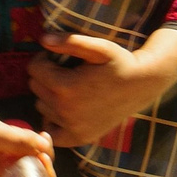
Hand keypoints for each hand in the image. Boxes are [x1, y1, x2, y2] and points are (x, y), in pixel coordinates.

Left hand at [28, 29, 176, 147]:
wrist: (143, 86)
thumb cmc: (120, 63)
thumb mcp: (99, 47)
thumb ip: (71, 41)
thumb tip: (43, 39)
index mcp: (65, 87)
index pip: (34, 69)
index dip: (43, 59)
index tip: (57, 57)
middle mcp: (65, 110)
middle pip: (35, 88)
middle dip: (45, 77)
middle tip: (65, 72)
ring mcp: (71, 126)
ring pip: (41, 107)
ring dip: (49, 97)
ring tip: (69, 89)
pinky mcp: (79, 137)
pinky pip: (51, 131)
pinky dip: (53, 121)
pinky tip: (66, 110)